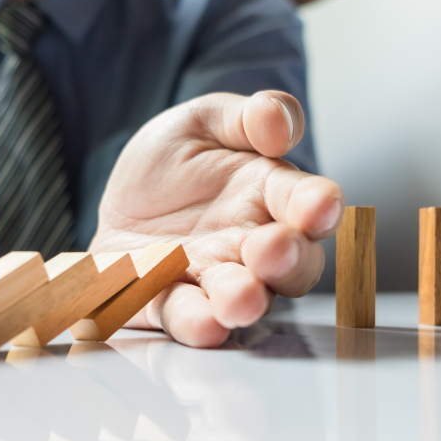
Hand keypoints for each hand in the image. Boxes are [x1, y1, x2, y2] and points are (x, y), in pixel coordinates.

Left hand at [89, 91, 344, 347]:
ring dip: (245, 302)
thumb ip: (246, 117)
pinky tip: (203, 323)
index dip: (317, 205)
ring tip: (241, 299)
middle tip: (272, 248)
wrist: (121, 201)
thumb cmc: (177, 163)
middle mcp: (253, 246)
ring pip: (244, 299)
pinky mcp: (168, 304)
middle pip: (291, 266)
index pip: (307, 203)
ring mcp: (214, 280)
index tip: (319, 205)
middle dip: (287, 260)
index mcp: (271, 195)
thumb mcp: (205, 122)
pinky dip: (195, 323)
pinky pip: (185, 318)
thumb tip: (278, 122)